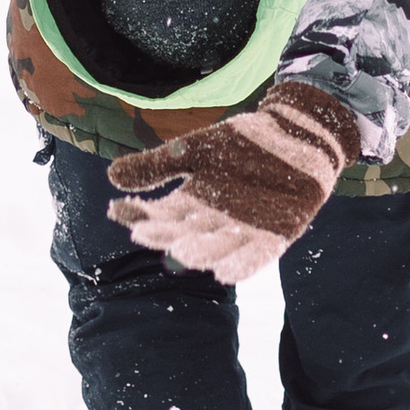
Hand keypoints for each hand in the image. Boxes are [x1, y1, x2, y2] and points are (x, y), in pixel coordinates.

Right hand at [106, 79, 356, 283]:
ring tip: (183, 253)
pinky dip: (241, 265)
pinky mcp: (276, 236)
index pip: (161, 214)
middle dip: (169, 236)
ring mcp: (245, 231)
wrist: (298, 134)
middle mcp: (215, 222)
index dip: (141, 215)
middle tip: (150, 235)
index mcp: (194, 202)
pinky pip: (256, 256)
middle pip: (187, 234)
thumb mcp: (196, 148)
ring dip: (201, 253)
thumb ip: (159, 165)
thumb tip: (111, 176)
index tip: (119, 212)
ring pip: (218, 248)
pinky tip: (225, 274)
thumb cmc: (245, 142)